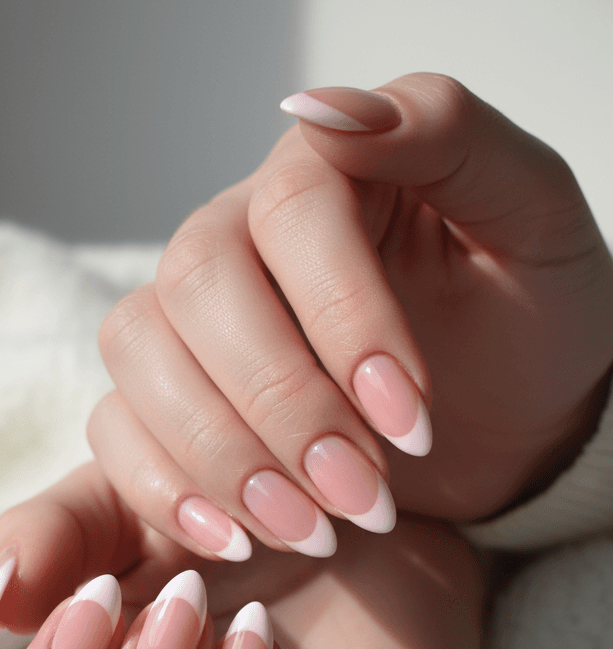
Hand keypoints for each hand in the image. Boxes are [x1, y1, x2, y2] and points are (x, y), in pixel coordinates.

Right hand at [87, 73, 612, 564]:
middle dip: (281, 404)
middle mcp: (238, 235)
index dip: (344, 315)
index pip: (295, 210)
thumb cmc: (529, 317)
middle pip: (198, 286)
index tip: (410, 420)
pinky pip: (117, 428)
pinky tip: (239, 538)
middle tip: (364, 498)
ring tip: (315, 530)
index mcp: (325, 172)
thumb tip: (331, 110)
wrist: (513, 417)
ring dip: (221, 454)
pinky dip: (166, 489)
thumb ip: (450, 136)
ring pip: (140, 354)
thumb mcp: (532, 218)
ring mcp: (192, 321)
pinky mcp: (173, 401)